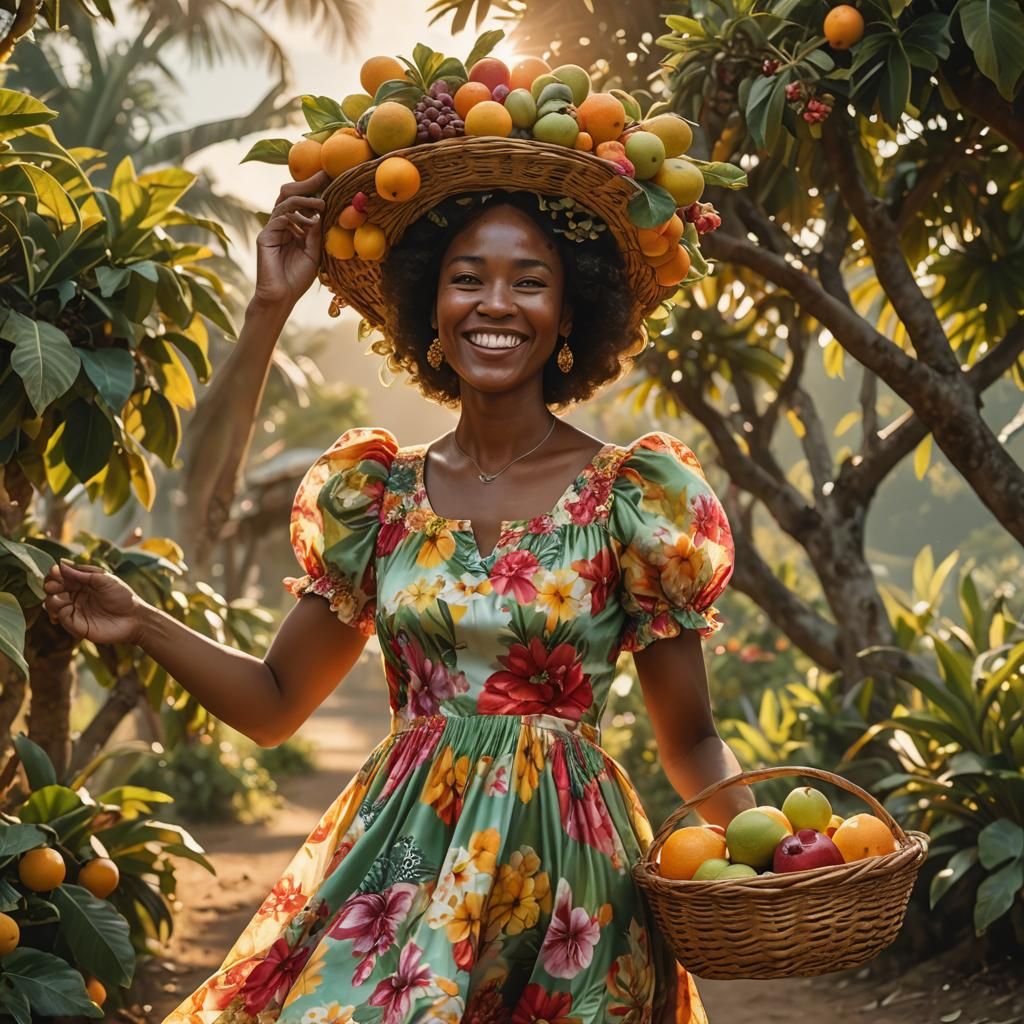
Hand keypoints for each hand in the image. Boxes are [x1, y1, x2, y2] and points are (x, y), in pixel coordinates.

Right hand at [42, 561, 144, 646]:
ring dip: (51, 599)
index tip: (55, 571)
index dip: (55, 573)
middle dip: (50, 585)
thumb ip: (83, 573)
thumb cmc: (123, 597)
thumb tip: (61, 564)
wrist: (134, 619)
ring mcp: (75, 609)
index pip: (62, 576)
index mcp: (83, 582)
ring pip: (52, 602)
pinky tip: (62, 610)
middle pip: (53, 588)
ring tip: (59, 598)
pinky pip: (60, 617)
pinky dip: (57, 613)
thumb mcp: (105, 579)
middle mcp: (76, 595)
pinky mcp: (76, 624)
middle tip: (53, 586)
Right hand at [253, 170, 329, 310]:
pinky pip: (280, 218)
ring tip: (321, 204)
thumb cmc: (297, 278)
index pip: (301, 202)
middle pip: (289, 194)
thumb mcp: (313, 252)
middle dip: (306, 184)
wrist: (281, 297)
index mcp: (292, 227)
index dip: (312, 189)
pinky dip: (296, 217)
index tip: (329, 178)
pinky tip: (310, 222)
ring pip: (285, 203)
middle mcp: (280, 224)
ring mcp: (272, 229)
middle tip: (323, 175)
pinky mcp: (265, 236)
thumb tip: (321, 211)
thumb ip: (315, 233)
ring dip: (305, 200)